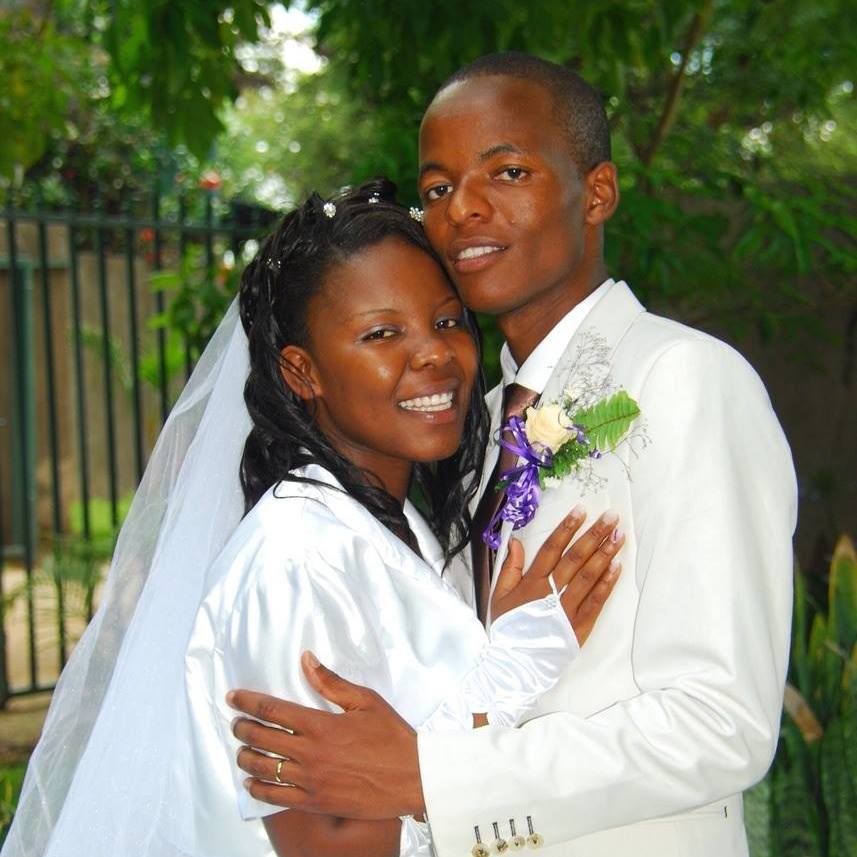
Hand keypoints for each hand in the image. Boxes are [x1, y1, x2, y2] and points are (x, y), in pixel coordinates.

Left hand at [229, 651, 423, 818]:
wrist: (413, 778)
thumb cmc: (392, 737)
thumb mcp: (365, 702)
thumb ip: (331, 682)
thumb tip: (306, 660)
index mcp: (321, 725)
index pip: (272, 709)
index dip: (247, 702)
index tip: (232, 697)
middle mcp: (310, 753)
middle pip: (261, 738)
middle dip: (242, 728)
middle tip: (235, 722)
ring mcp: (310, 780)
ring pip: (263, 768)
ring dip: (245, 756)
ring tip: (241, 749)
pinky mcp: (315, 802)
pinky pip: (276, 797)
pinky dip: (258, 788)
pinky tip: (251, 781)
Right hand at [491, 509, 622, 643]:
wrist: (514, 663)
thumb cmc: (507, 628)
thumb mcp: (499, 595)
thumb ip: (510, 567)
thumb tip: (516, 541)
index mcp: (532, 582)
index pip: (552, 549)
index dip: (567, 528)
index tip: (581, 511)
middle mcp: (551, 591)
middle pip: (575, 557)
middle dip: (594, 535)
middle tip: (611, 517)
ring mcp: (567, 608)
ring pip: (588, 575)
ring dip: (605, 554)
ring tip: (618, 536)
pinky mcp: (580, 625)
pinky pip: (596, 601)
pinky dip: (607, 583)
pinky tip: (616, 566)